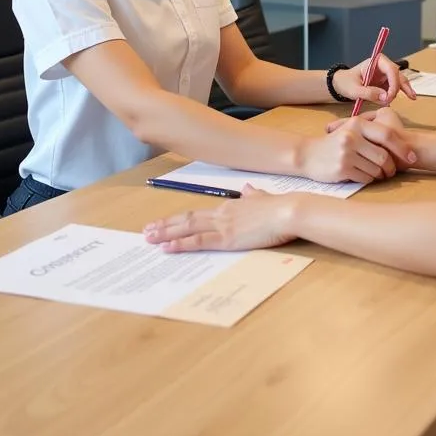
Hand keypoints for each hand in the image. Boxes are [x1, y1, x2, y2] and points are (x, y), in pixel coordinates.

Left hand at [144, 185, 296, 251]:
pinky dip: (180, 243)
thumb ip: (254, 195)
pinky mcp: (227, 238)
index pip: (199, 214)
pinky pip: (198, 241)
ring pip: (187, 228)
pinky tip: (167, 247)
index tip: (165, 222)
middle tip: (147, 230)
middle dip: (165, 225)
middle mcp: (222, 214)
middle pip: (187, 219)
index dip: (180, 218)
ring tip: (149, 238)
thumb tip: (249, 189)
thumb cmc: (280, 207)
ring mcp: (223, 225)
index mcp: (230, 207)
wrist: (289, 211)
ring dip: (166, 233)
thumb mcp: (264, 198)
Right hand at [297, 115, 417, 182]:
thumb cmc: (334, 143)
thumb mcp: (351, 130)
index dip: (402, 148)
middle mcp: (352, 137)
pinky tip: (365, 176)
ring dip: (380, 175)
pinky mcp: (342, 169)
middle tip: (392, 171)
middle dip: (392, 167)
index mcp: (357, 124)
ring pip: (376, 169)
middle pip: (384, 156)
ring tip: (378, 174)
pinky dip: (369, 179)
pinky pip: (366, 177)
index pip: (387, 135)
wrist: (308, 155)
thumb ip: (371, 132)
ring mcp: (346, 153)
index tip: (412, 157)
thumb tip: (401, 142)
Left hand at [332, 54, 416, 105]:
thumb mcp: (354, 89)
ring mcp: (385, 75)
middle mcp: (383, 66)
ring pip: (399, 81)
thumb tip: (385, 97)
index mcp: (375, 62)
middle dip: (398, 87)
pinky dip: (403, 92)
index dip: (393, 82)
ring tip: (411, 98)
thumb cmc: (345, 83)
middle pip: (397, 75)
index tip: (389, 95)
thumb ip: (368, 93)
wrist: (341, 85)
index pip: (391, 69)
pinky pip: (397, 87)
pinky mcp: (385, 83)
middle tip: (395, 99)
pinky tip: (411, 97)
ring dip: (404, 90)